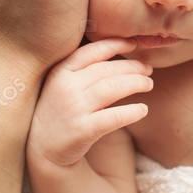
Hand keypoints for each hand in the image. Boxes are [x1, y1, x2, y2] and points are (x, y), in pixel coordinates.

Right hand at [27, 38, 153, 167]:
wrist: (43, 149)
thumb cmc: (59, 111)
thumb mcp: (62, 84)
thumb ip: (82, 69)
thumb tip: (119, 53)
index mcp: (60, 71)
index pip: (92, 51)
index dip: (115, 44)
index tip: (134, 44)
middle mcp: (66, 87)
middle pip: (106, 70)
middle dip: (132, 67)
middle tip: (148, 69)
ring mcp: (73, 108)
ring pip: (112, 89)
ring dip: (135, 83)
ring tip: (149, 84)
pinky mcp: (82, 130)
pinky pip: (113, 117)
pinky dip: (131, 112)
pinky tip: (143, 109)